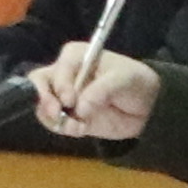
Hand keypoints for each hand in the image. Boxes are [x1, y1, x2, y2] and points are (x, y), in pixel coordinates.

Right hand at [31, 37, 155, 144]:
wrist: (148, 106)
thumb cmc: (135, 82)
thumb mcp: (123, 79)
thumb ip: (101, 91)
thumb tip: (80, 109)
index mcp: (76, 57)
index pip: (58, 68)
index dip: (61, 84)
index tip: (70, 100)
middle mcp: (65, 75)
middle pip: (39, 83)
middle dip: (45, 100)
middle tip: (57, 114)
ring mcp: (65, 97)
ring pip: (43, 105)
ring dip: (54, 118)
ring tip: (76, 127)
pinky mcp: (70, 116)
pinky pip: (54, 122)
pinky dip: (63, 128)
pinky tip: (80, 130)